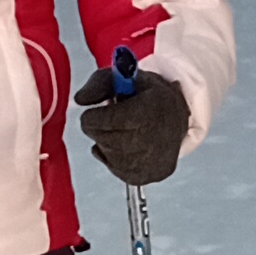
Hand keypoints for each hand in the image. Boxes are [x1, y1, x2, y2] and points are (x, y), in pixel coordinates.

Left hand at [76, 64, 185, 184]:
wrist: (176, 119)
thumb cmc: (145, 96)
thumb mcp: (125, 78)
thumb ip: (98, 84)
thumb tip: (79, 100)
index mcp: (153, 107)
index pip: (110, 120)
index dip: (93, 117)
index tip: (91, 115)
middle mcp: (158, 136)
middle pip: (106, 139)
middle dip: (98, 130)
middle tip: (104, 122)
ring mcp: (156, 160)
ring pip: (110, 155)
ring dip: (106, 144)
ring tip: (119, 132)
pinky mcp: (151, 175)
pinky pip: (116, 170)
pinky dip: (113, 159)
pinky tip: (124, 146)